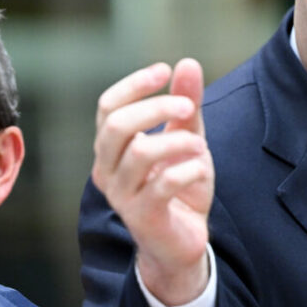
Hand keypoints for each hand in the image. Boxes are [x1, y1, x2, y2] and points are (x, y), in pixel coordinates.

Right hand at [92, 58, 213, 305]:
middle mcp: (107, 170)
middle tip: (189, 108)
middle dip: (157, 108)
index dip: (133, 84)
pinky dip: (188, 169)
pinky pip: (163, 184)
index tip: (164, 71)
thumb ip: (186, 105)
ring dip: (177, 141)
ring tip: (199, 146)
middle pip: (117, 125)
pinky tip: (200, 169)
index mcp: (111, 148)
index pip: (107, 106)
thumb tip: (187, 63)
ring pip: (140, 152)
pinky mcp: (142, 217)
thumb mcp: (187, 139)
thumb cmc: (180, 188)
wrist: (184, 242)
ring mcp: (121, 196)